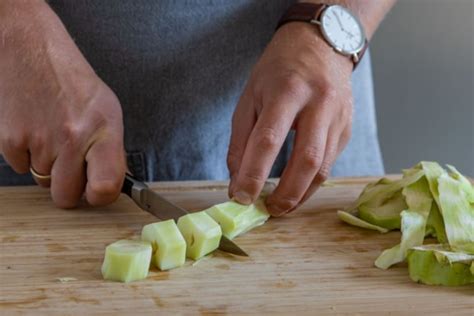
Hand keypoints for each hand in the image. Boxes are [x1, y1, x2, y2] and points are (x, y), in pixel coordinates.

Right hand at [0, 2, 125, 207]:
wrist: (32, 49)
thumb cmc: (73, 80)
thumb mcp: (107, 110)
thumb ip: (110, 149)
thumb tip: (110, 183)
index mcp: (103, 131)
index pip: (106, 187)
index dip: (101, 196)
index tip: (98, 191)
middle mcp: (72, 138)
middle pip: (67, 197)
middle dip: (70, 188)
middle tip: (73, 167)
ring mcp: (39, 141)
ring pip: (43, 183)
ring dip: (49, 169)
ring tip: (54, 138)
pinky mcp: (11, 139)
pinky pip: (21, 169)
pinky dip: (27, 157)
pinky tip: (35, 131)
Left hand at [227, 23, 352, 215]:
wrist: (321, 45)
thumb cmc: (280, 69)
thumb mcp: (251, 96)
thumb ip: (242, 140)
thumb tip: (238, 180)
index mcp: (287, 90)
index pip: (269, 140)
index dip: (254, 174)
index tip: (241, 196)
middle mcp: (319, 103)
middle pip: (306, 160)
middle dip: (287, 194)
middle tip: (269, 210)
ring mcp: (338, 117)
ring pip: (324, 168)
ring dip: (301, 194)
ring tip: (281, 206)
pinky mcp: (347, 128)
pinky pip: (330, 162)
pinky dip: (311, 181)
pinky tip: (297, 187)